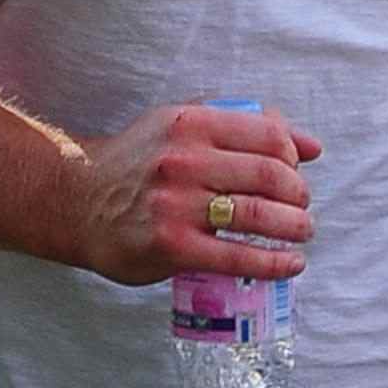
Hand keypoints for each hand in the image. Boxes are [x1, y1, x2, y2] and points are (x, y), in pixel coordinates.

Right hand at [75, 101, 319, 286]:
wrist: (76, 201)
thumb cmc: (139, 163)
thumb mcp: (182, 127)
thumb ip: (244, 127)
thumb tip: (311, 146)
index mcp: (190, 124)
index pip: (268, 136)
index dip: (293, 156)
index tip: (294, 172)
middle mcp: (183, 160)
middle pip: (270, 176)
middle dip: (299, 195)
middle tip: (301, 208)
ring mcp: (176, 205)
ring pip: (258, 215)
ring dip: (294, 227)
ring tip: (301, 232)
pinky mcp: (172, 246)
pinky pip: (238, 257)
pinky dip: (274, 262)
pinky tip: (292, 263)